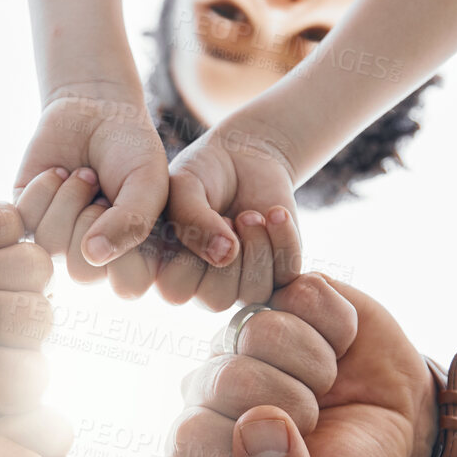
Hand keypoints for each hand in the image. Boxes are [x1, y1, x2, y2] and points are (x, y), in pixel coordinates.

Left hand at [15, 84, 168, 295]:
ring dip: (69, 199)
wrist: (93, 109)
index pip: (127, 285)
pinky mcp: (26, 217)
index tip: (134, 210)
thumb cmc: (130, 149)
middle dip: (92, 221)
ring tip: (83, 175)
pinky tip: (58, 173)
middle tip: (102, 190)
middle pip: (82, 272)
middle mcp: (91, 257)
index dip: (129, 250)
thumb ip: (133, 222)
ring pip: (51, 245)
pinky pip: (25, 221)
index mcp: (130, 257)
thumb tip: (93, 256)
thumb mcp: (148, 182)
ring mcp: (57, 239)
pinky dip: (44, 188)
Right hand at [157, 119, 303, 309]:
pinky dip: (284, 241)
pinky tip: (275, 214)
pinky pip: (287, 277)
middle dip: (229, 252)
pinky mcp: (277, 273)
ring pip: (254, 293)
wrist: (245, 157)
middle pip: (217, 300)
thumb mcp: (184, 186)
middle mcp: (203, 285)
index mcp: (169, 269)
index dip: (190, 257)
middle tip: (231, 217)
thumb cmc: (204, 172)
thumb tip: (225, 256)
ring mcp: (241, 283)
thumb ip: (191, 218)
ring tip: (251, 215)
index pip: (175, 291)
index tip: (197, 218)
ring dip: (257, 247)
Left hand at [168, 274, 357, 456]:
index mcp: (202, 450)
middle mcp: (208, 390)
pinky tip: (338, 345)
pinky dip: (339, 325)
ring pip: (263, 330)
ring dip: (318, 365)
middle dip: (294, 406)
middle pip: (228, 380)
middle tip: (313, 420)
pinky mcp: (279, 292)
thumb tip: (252, 428)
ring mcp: (241, 335)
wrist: (403, 418)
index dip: (255, 451)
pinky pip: (303, 294)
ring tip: (326, 383)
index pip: (191, 440)